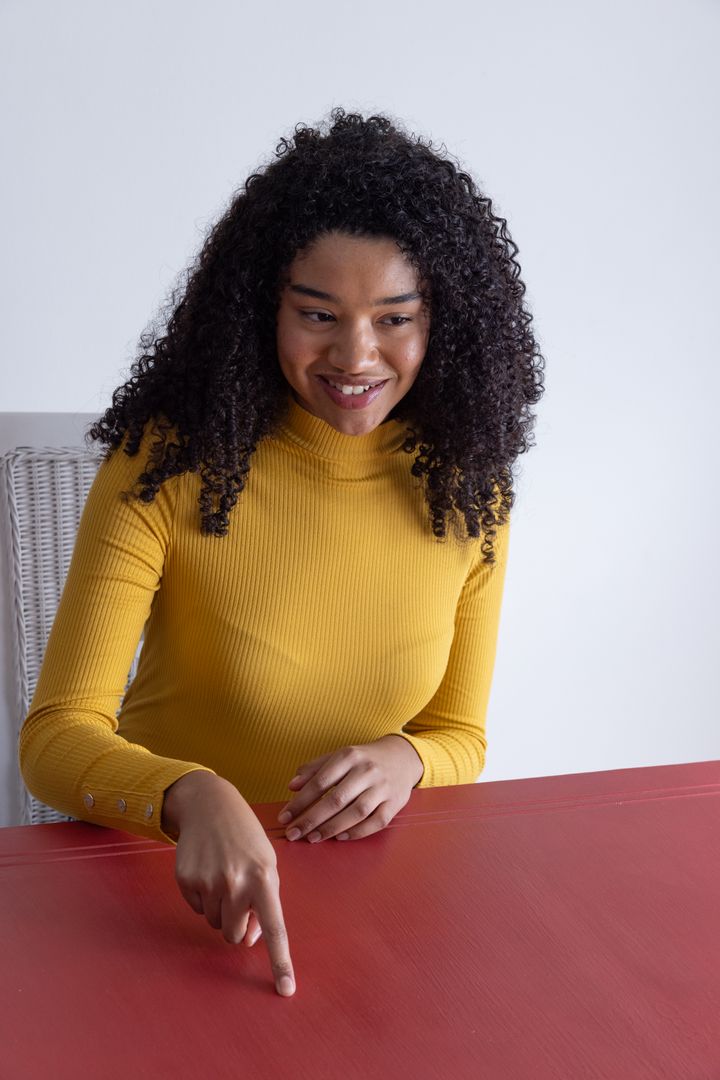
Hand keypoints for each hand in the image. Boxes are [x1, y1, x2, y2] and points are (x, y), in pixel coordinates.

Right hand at [162, 771, 295, 996]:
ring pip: (214, 924)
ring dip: (220, 908)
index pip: (275, 928)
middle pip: (235, 935)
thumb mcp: (267, 864)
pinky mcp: (186, 880)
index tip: (286, 990)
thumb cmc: (246, 839)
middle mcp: (236, 883)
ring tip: (223, 875)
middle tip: (238, 894)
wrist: (211, 805)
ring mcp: (208, 882)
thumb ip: (264, 904)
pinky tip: (206, 870)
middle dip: (237, 923)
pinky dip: (202, 897)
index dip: (281, 961)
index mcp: (264, 878)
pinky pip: (196, 909)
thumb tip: (248, 941)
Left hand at [276, 735, 423, 843]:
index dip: (300, 801)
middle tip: (293, 833)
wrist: (402, 757)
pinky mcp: (395, 802)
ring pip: (356, 812)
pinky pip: (376, 821)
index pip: (320, 781)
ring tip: (313, 838)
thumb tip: (292, 786)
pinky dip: (358, 832)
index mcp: (349, 756)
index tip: (284, 817)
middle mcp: (366, 770)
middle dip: (311, 819)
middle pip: (336, 799)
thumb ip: (314, 769)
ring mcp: (383, 787)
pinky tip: (340, 838)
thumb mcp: (340, 756)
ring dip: (332, 828)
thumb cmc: (364, 759)